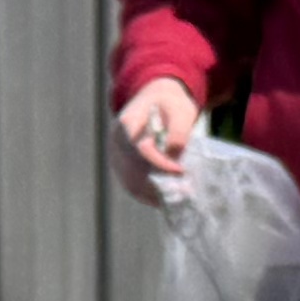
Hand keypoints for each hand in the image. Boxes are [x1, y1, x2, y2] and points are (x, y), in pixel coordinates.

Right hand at [112, 75, 203, 203]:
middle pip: (133, 171)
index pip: (140, 150)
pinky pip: (132, 187)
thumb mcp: (180, 110)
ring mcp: (116, 156)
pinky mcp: (121, 168)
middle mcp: (116, 142)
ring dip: (154, 194)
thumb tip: (174, 158)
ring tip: (178, 198)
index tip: (181, 170)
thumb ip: (178, 131)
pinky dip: (149, 196)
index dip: (160, 164)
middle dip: (159, 184)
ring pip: (131, 183)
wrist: (154, 101)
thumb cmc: (170, 105)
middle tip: (183, 192)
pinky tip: (166, 199)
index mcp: (127, 123)